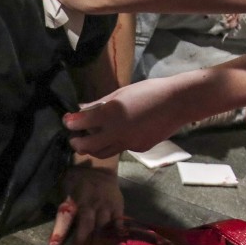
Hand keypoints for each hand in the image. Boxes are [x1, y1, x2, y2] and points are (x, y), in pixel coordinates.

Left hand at [49, 166, 123, 244]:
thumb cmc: (76, 181)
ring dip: (99, 243)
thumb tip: (52, 236)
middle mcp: (90, 204)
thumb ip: (62, 213)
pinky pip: (118, 222)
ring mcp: (105, 205)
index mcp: (73, 200)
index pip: (65, 218)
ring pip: (103, 227)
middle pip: (87, 227)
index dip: (59, 233)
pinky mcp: (118, 206)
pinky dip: (117, 234)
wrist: (97, 167)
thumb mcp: (64, 192)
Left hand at [64, 77, 195, 158]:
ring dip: (92, 148)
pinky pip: (120, 149)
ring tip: (90, 140)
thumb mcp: (120, 93)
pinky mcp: (139, 148)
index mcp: (110, 115)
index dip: (70, 123)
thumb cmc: (149, 91)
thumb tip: (81, 109)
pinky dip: (114, 143)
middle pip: (87, 146)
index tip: (67, 121)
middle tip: (73, 138)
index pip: (80, 123)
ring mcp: (128, 143)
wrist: (177, 103)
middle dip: (76, 143)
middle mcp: (116, 132)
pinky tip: (117, 134)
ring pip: (103, 153)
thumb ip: (99, 104)